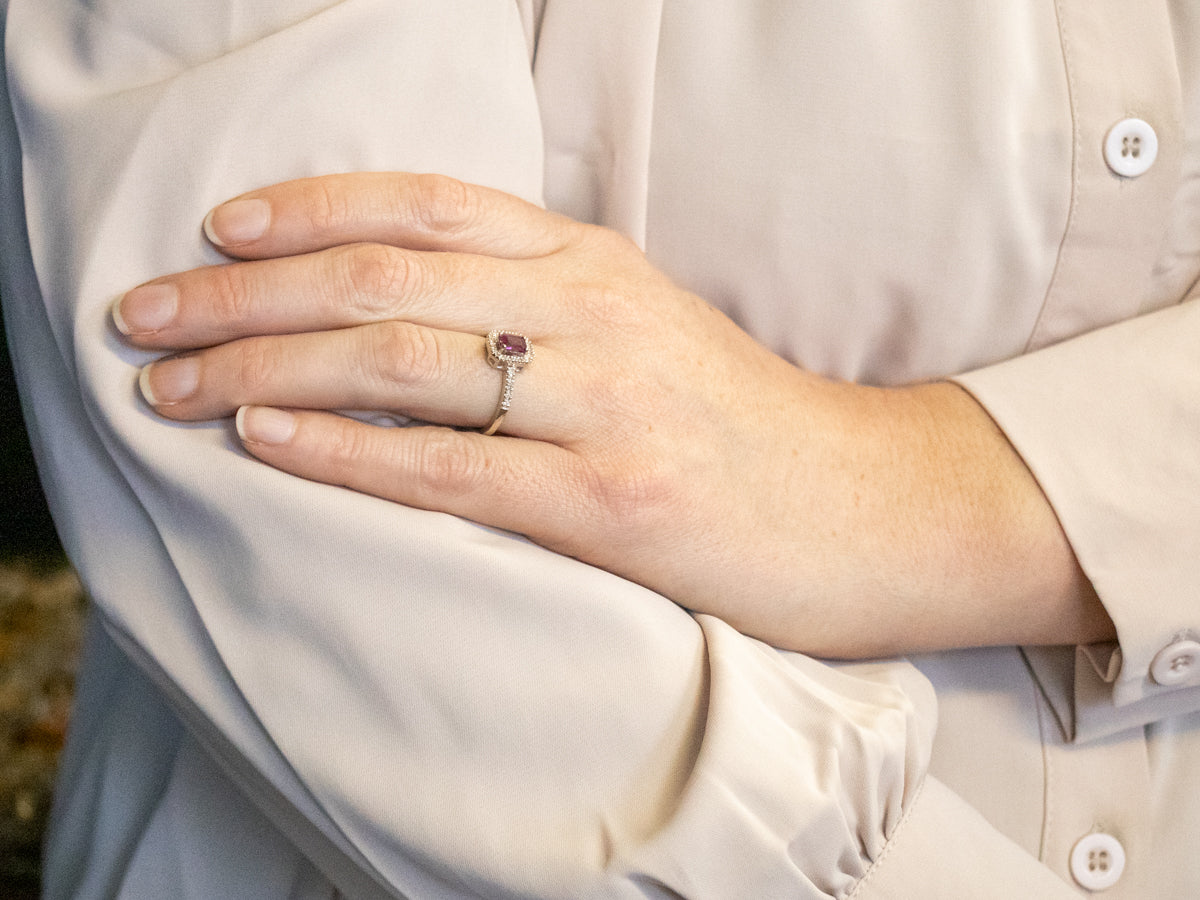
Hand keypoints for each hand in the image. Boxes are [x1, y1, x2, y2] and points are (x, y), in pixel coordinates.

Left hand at [114, 173, 1111, 656]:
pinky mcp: (611, 499)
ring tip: (173, 385)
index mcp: (596, 261)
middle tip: (147, 315)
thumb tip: (420, 303)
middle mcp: (592, 313)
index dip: (310, 207)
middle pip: (385, 275)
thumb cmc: (742, 425)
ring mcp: (603, 404)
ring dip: (266, 368)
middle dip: (246, 294)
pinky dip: (342, 451)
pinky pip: (446, 468)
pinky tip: (265, 439)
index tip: (219, 232)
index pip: (427, 203)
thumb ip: (545, 301)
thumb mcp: (646, 326)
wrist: (867, 505)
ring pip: (400, 360)